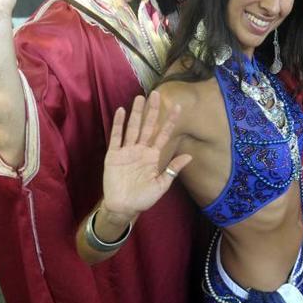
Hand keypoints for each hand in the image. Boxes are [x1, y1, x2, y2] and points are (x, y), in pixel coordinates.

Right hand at [101, 92, 189, 225]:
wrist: (123, 208)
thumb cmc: (143, 198)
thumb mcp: (161, 185)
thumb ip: (173, 169)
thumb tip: (190, 156)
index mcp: (153, 156)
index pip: (164, 135)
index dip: (170, 121)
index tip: (178, 107)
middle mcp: (141, 150)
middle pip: (148, 126)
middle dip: (152, 111)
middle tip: (156, 93)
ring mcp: (127, 151)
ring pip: (133, 128)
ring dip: (136, 113)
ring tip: (140, 98)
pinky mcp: (113, 155)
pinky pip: (116, 137)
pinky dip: (118, 124)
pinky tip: (121, 112)